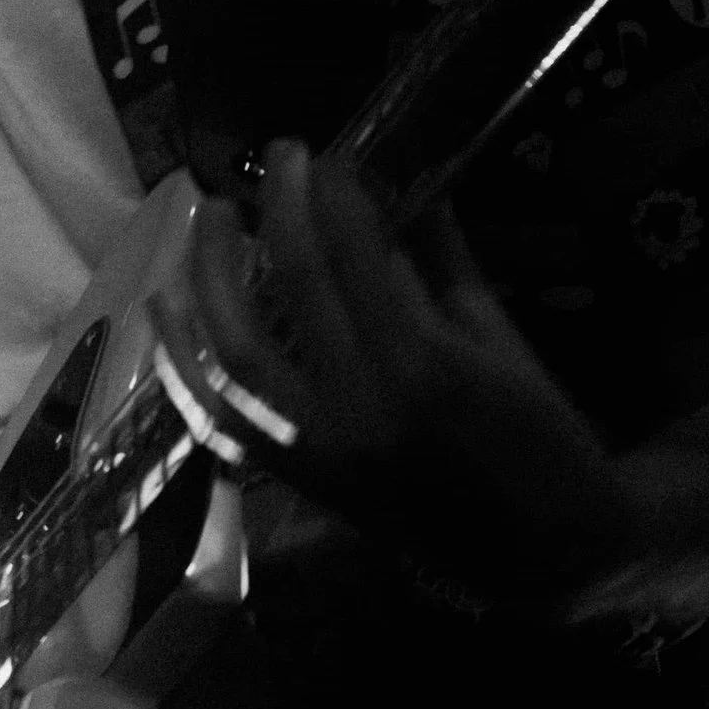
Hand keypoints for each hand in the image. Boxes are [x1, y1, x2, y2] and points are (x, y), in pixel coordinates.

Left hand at [177, 142, 640, 613]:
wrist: (543, 556)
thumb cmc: (540, 440)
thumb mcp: (501, 339)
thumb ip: (440, 259)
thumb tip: (396, 180)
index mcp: (422, 363)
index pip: (354, 249)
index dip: (335, 188)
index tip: (331, 152)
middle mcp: (356, 402)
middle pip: (294, 282)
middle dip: (281, 206)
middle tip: (281, 156)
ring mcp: (317, 446)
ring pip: (236, 349)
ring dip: (210, 273)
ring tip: (210, 215)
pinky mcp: (297, 479)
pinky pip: (221, 419)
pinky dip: (185, 367)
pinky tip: (166, 314)